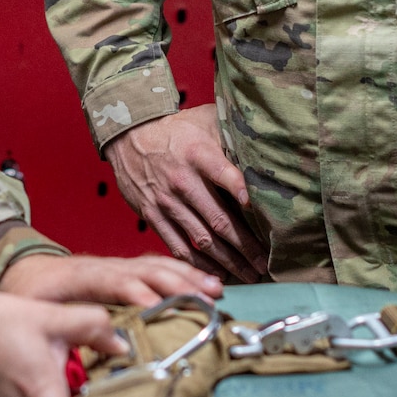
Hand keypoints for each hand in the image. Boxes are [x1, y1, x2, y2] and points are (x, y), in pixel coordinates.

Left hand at [0, 252, 222, 305]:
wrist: (20, 267)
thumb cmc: (27, 294)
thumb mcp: (35, 312)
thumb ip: (62, 327)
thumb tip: (93, 354)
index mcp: (80, 275)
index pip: (115, 281)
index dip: (140, 294)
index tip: (162, 309)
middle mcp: (103, 264)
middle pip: (145, 270)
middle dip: (178, 284)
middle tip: (206, 301)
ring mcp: (115, 264)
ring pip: (156, 265)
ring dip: (187, 277)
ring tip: (215, 290)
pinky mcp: (123, 268)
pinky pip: (156, 265)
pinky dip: (183, 272)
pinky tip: (203, 281)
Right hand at [105, 104, 267, 282]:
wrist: (130, 135)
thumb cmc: (177, 130)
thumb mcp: (206, 120)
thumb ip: (232, 137)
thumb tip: (266, 153)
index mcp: (198, 155)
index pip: (224, 174)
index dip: (243, 192)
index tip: (261, 212)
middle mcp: (182, 181)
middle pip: (218, 219)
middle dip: (245, 246)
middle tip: (265, 264)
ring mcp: (166, 201)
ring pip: (201, 239)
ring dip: (227, 261)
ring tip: (249, 275)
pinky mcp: (152, 215)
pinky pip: (177, 246)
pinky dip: (197, 265)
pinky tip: (216, 275)